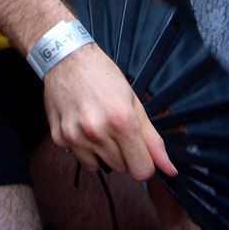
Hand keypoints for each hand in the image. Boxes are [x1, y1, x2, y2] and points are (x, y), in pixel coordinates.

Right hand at [43, 41, 175, 180]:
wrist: (67, 59)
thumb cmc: (102, 76)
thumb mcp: (134, 103)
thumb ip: (152, 139)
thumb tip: (169, 168)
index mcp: (121, 121)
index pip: (141, 171)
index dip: (145, 164)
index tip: (141, 154)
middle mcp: (97, 131)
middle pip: (122, 169)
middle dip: (125, 155)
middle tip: (117, 130)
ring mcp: (75, 136)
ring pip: (101, 167)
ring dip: (105, 154)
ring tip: (100, 128)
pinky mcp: (59, 138)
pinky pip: (82, 160)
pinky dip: (86, 150)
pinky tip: (85, 129)